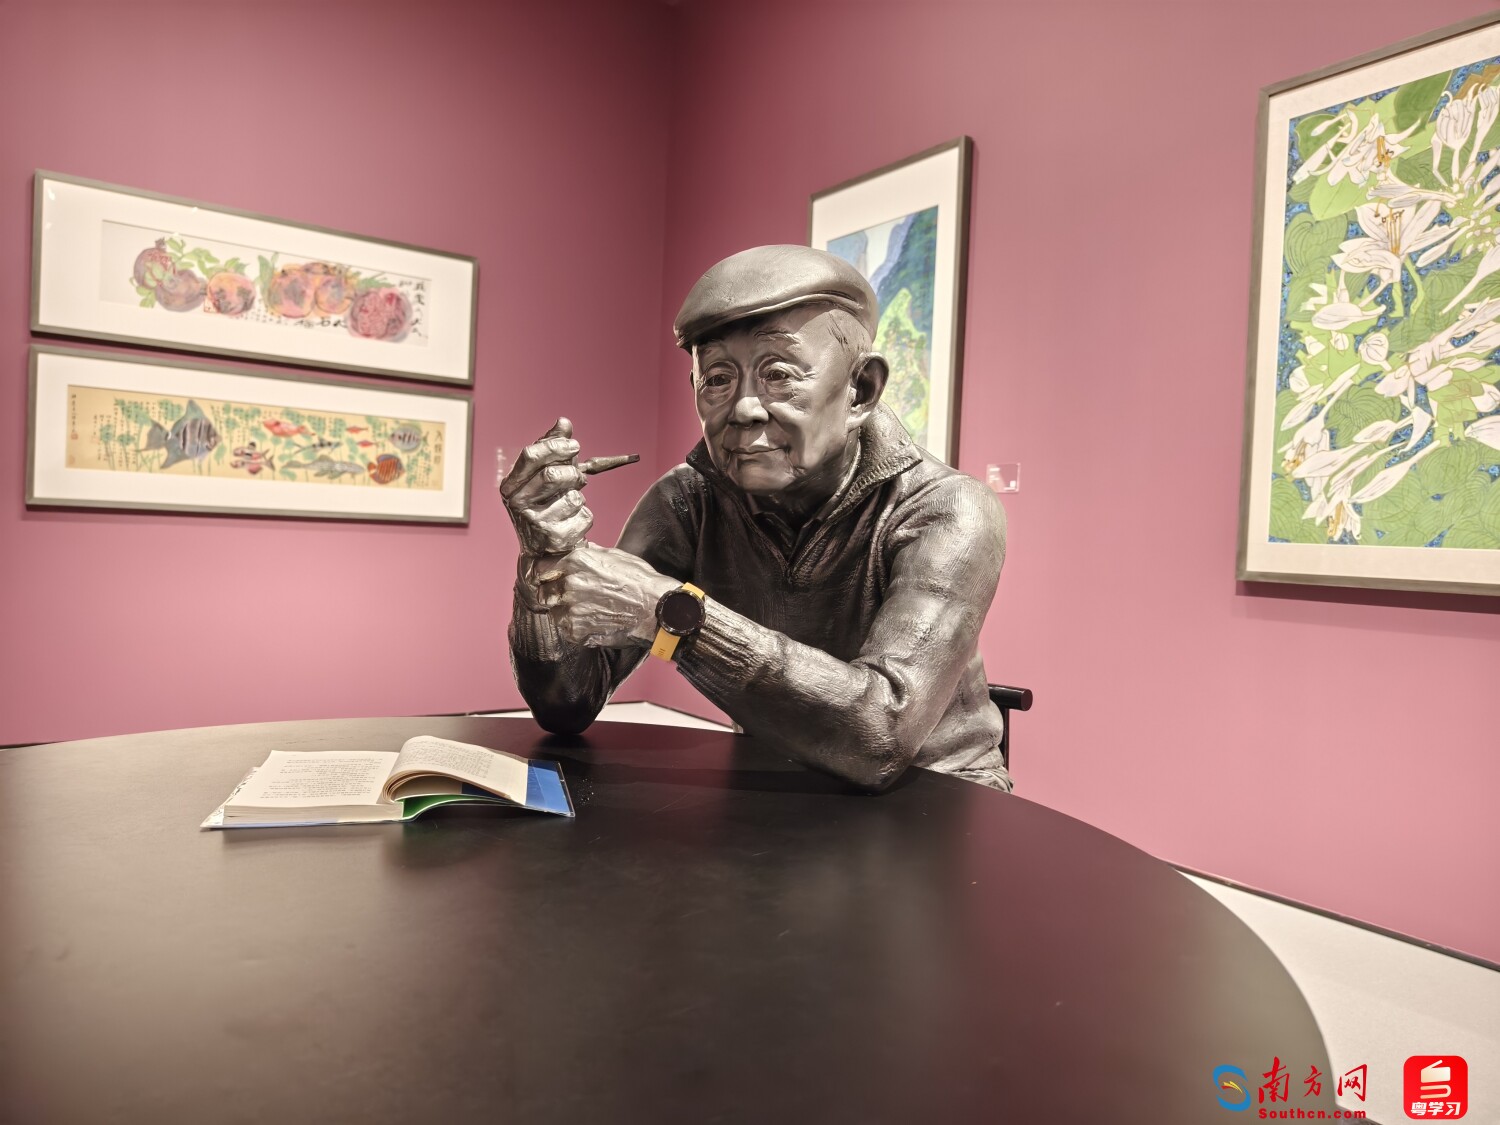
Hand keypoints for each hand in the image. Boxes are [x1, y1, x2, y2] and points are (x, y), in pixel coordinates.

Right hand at [500, 418, 592, 557]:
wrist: (544, 552)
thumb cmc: (546, 504)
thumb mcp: (544, 475)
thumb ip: (553, 448)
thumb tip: (563, 422)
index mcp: (510, 485)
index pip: (531, 455)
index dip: (556, 446)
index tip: (575, 445)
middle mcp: (517, 504)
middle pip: (553, 475)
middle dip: (574, 474)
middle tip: (580, 479)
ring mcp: (534, 523)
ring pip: (574, 498)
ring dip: (580, 498)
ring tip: (572, 505)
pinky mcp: (554, 540)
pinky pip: (585, 517)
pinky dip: (585, 517)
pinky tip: (573, 524)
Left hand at [535, 544, 678, 647]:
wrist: (656, 609)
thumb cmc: (640, 580)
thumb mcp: (614, 556)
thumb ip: (589, 553)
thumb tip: (577, 550)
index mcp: (575, 562)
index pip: (540, 567)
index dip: (545, 573)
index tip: (550, 578)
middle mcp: (568, 585)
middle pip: (543, 592)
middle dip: (553, 594)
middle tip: (569, 597)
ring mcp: (570, 610)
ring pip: (553, 613)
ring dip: (564, 612)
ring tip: (585, 612)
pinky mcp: (576, 632)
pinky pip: (566, 630)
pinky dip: (575, 628)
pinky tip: (593, 623)